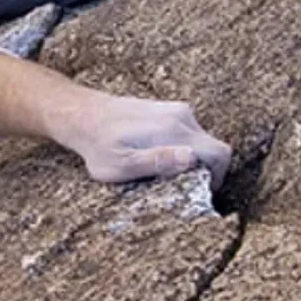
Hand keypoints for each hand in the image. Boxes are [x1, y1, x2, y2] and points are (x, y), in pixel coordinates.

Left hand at [56, 93, 231, 188]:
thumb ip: (158, 162)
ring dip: (189, 158)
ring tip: (161, 170)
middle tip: (177, 185)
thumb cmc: (98, 145)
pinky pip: (187, 132)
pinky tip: (153, 155)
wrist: (81, 115)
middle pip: (212, 147)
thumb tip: (193, 158)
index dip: (218, 178)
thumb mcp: (122, 164)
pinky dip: (180, 147)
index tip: (200, 191)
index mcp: (173, 130)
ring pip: (199, 140)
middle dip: (203, 170)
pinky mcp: (166, 109)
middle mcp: (180, 116)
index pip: (219, 153)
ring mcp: (174, 109)